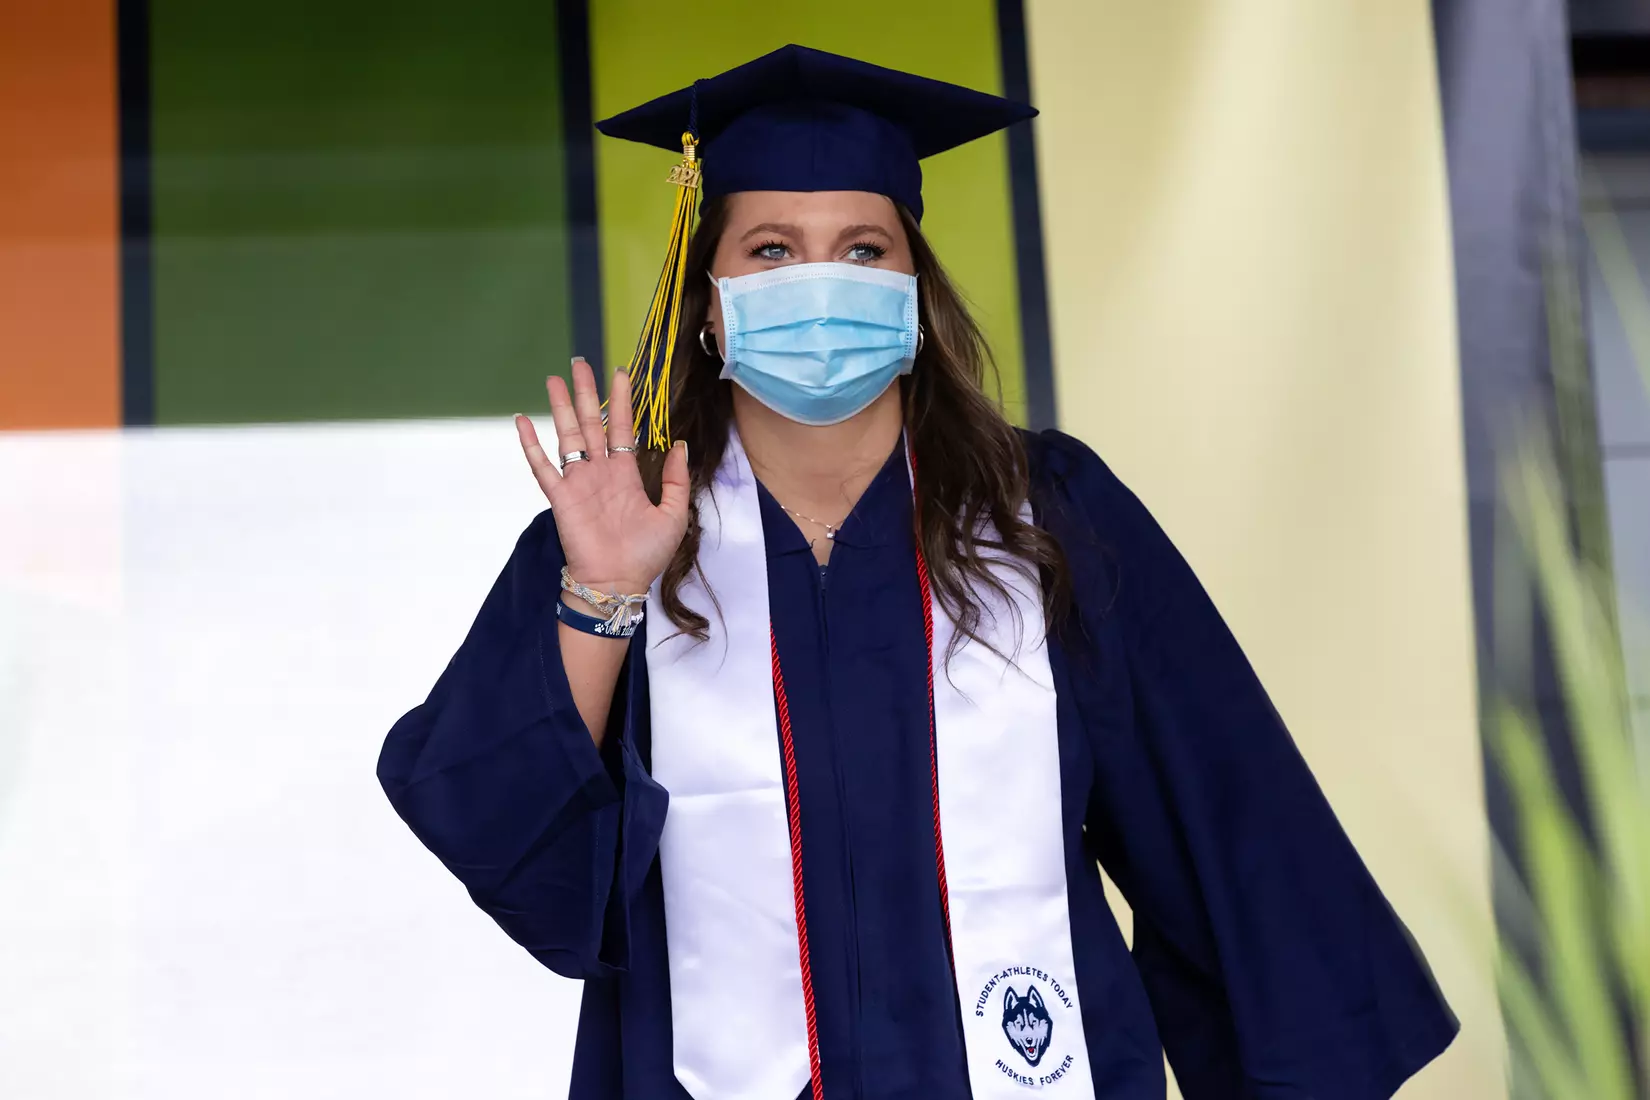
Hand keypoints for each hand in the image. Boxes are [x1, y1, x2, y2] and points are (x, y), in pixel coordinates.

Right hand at [515, 358, 689, 600]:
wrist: (618, 583)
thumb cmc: (646, 555)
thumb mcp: (674, 514)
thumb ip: (677, 480)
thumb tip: (679, 444)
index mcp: (626, 474)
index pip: (622, 427)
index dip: (622, 400)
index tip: (620, 372)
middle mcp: (600, 472)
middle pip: (592, 422)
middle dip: (587, 392)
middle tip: (580, 362)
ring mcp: (578, 482)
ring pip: (568, 435)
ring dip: (561, 407)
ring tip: (553, 379)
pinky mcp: (560, 497)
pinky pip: (542, 466)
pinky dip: (531, 444)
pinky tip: (522, 420)